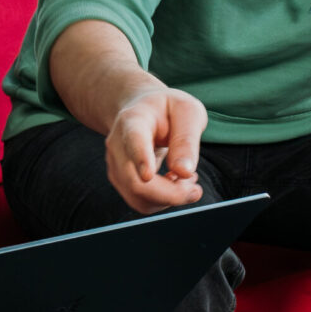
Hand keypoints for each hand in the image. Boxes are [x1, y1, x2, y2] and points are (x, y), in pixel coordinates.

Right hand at [105, 86, 206, 213]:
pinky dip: (163, 200)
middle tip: (196, 187)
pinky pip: (141, 202)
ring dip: (169, 198)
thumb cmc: (167, 109)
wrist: (142, 109)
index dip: (140, 159)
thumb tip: (185, 172)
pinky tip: (174, 182)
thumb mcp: (187, 111)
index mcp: (133, 120)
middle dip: (170, 194)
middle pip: (134, 181)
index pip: (133, 141)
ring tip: (186, 179)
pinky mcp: (120, 181)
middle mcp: (117, 144)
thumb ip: (187, 140)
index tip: (148, 175)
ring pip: (138, 198)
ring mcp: (115, 165)